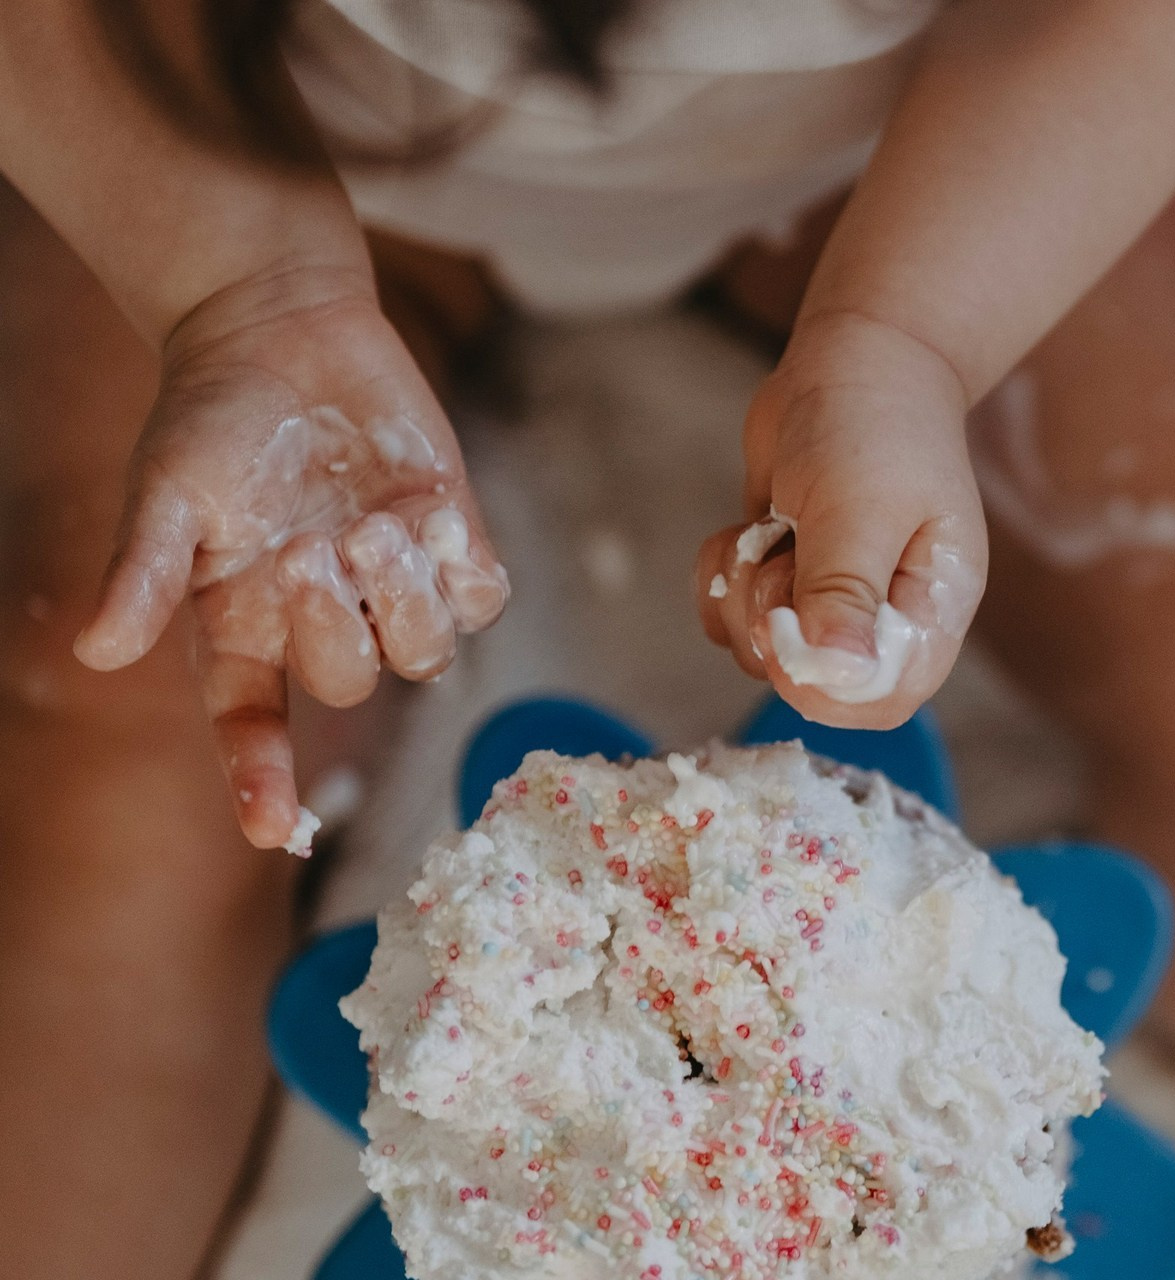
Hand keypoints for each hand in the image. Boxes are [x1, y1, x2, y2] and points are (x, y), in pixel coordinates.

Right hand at [74, 266, 507, 849]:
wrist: (282, 329)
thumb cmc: (212, 414)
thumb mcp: (168, 489)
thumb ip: (143, 569)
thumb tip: (96, 654)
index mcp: (246, 623)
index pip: (254, 725)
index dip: (261, 780)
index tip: (274, 831)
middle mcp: (324, 618)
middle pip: (353, 683)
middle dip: (336, 628)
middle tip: (311, 546)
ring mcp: (392, 583)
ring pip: (428, 653)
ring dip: (407, 602)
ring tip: (374, 523)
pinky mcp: (447, 539)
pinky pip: (481, 598)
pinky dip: (465, 572)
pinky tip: (434, 513)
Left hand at [698, 311, 987, 728]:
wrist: (855, 361)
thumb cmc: (875, 423)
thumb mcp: (860, 505)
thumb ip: (844, 593)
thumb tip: (837, 678)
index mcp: (929, 608)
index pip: (884, 697)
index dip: (824, 686)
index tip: (787, 625)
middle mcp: (881, 618)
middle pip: (808, 684)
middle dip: (769, 625)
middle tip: (784, 552)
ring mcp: (827, 604)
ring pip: (757, 651)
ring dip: (743, 592)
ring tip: (775, 525)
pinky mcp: (783, 583)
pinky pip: (727, 617)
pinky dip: (721, 577)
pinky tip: (749, 527)